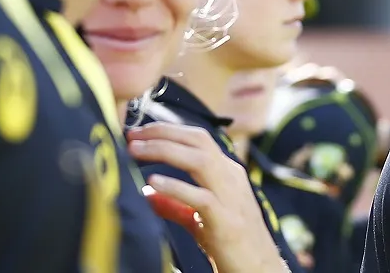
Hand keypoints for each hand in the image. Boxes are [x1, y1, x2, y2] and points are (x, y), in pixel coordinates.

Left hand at [127, 123, 289, 272]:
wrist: (257, 267)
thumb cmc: (230, 242)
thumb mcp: (199, 217)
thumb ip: (175, 204)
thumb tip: (147, 195)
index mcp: (227, 172)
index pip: (198, 137)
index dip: (167, 130)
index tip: (138, 131)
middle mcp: (230, 177)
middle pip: (198, 140)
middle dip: (163, 132)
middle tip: (132, 134)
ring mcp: (230, 197)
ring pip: (200, 160)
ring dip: (164, 150)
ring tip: (136, 150)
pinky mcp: (226, 220)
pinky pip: (200, 197)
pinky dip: (176, 187)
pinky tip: (153, 183)